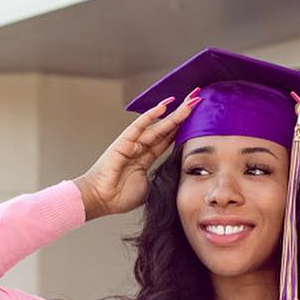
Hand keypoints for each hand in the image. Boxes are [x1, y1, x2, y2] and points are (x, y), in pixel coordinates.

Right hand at [74, 91, 202, 219]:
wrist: (101, 200)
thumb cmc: (120, 197)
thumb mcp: (149, 187)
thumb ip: (161, 178)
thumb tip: (177, 177)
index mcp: (147, 158)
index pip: (168, 139)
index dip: (183, 129)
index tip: (199, 119)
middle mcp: (141, 147)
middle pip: (166, 128)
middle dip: (183, 115)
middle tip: (197, 100)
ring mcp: (132, 143)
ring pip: (158, 125)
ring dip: (174, 113)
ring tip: (190, 101)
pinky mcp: (123, 141)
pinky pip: (139, 126)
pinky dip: (151, 115)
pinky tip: (164, 105)